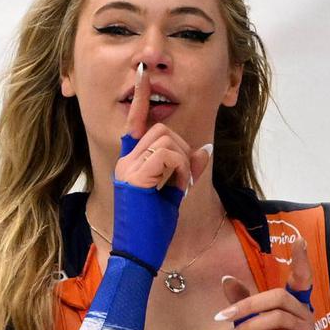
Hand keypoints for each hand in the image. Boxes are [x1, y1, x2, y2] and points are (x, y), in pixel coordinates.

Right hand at [110, 63, 210, 271]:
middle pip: (162, 130)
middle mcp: (125, 161)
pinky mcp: (136, 177)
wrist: (138, 255)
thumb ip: (186, 169)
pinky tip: (176, 190)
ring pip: (167, 140)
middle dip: (182, 151)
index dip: (140, 99)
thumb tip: (204, 149)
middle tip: (181, 182)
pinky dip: (181, 170)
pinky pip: (169, 155)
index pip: (136, 123)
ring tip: (177, 188)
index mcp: (131, 163)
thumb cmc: (152, 231)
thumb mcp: (174, 194)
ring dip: (182, 163)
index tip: (143, 74)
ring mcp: (128, 168)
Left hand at [217, 236, 319, 329]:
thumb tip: (227, 279)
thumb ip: (243, 304)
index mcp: (293, 306)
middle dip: (247, 306)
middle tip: (221, 317)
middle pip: (278, 297)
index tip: (299, 240)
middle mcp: (305, 314)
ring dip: (247, 328)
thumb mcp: (249, 328)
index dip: (301, 261)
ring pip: (277, 318)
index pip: (302, 279)